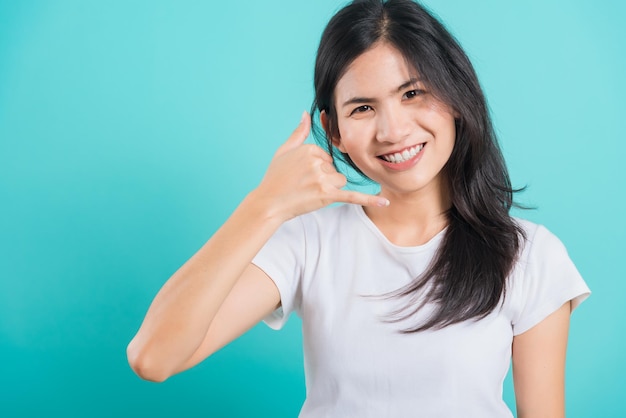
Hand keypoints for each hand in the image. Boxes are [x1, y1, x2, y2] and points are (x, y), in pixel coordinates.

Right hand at [254, 111, 388, 221]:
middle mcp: (317, 162)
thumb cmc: (274, 178)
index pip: (327, 156)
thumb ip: (299, 132)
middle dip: (323, 179)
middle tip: (303, 185)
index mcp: (310, 149)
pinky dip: (369, 199)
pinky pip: (353, 196)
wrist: (268, 203)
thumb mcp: (284, 151)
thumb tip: (306, 114)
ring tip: (308, 192)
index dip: (317, 168)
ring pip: (340, 181)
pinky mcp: (327, 195)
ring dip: (329, 189)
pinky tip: (385, 201)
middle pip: (334, 169)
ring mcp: (322, 179)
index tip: (301, 174)